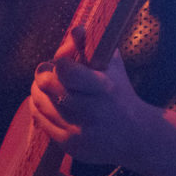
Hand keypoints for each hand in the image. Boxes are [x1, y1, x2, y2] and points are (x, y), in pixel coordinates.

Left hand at [30, 26, 152, 165]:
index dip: (59, 61)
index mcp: (103, 87)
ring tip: (48, 88)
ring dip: (39, 91)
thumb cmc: (120, 92)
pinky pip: (40, 121)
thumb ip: (92, 46)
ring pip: (39, 103)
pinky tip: (48, 104)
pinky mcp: (69, 145)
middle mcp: (90, 110)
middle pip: (47, 85)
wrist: (136, 136)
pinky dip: (40, 109)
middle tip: (48, 73)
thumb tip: (75, 30)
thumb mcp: (112, 66)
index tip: (63, 62)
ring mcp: (78, 130)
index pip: (65, 70)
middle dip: (44, 75)